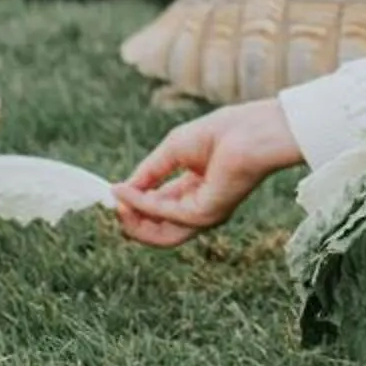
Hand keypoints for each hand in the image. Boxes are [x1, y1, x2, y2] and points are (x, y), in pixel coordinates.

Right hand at [113, 100, 301, 246]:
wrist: (251, 130)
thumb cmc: (220, 133)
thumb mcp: (172, 151)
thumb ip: (148, 173)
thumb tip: (120, 190)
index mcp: (194, 191)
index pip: (159, 209)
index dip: (135, 202)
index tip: (116, 191)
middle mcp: (199, 209)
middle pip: (159, 229)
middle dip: (132, 221)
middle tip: (114, 206)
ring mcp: (204, 215)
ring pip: (162, 235)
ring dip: (135, 223)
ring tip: (117, 205)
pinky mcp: (206, 215)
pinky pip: (166, 216)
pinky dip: (144, 206)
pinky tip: (129, 194)